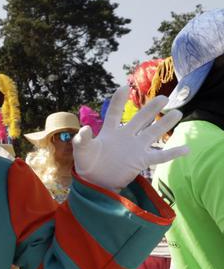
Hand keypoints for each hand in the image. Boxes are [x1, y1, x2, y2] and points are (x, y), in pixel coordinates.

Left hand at [73, 85, 188, 191]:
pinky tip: (186, 149)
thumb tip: (85, 129)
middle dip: (151, 108)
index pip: (115, 112)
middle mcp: (125, 136)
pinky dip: (173, 153)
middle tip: (164, 97)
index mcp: (110, 131)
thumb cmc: (87, 164)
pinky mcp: (141, 161)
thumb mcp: (82, 151)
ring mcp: (135, 148)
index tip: (125, 87)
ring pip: (153, 133)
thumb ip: (82, 140)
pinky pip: (159, 156)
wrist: (95, 182)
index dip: (119, 100)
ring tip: (177, 113)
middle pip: (141, 119)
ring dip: (165, 124)